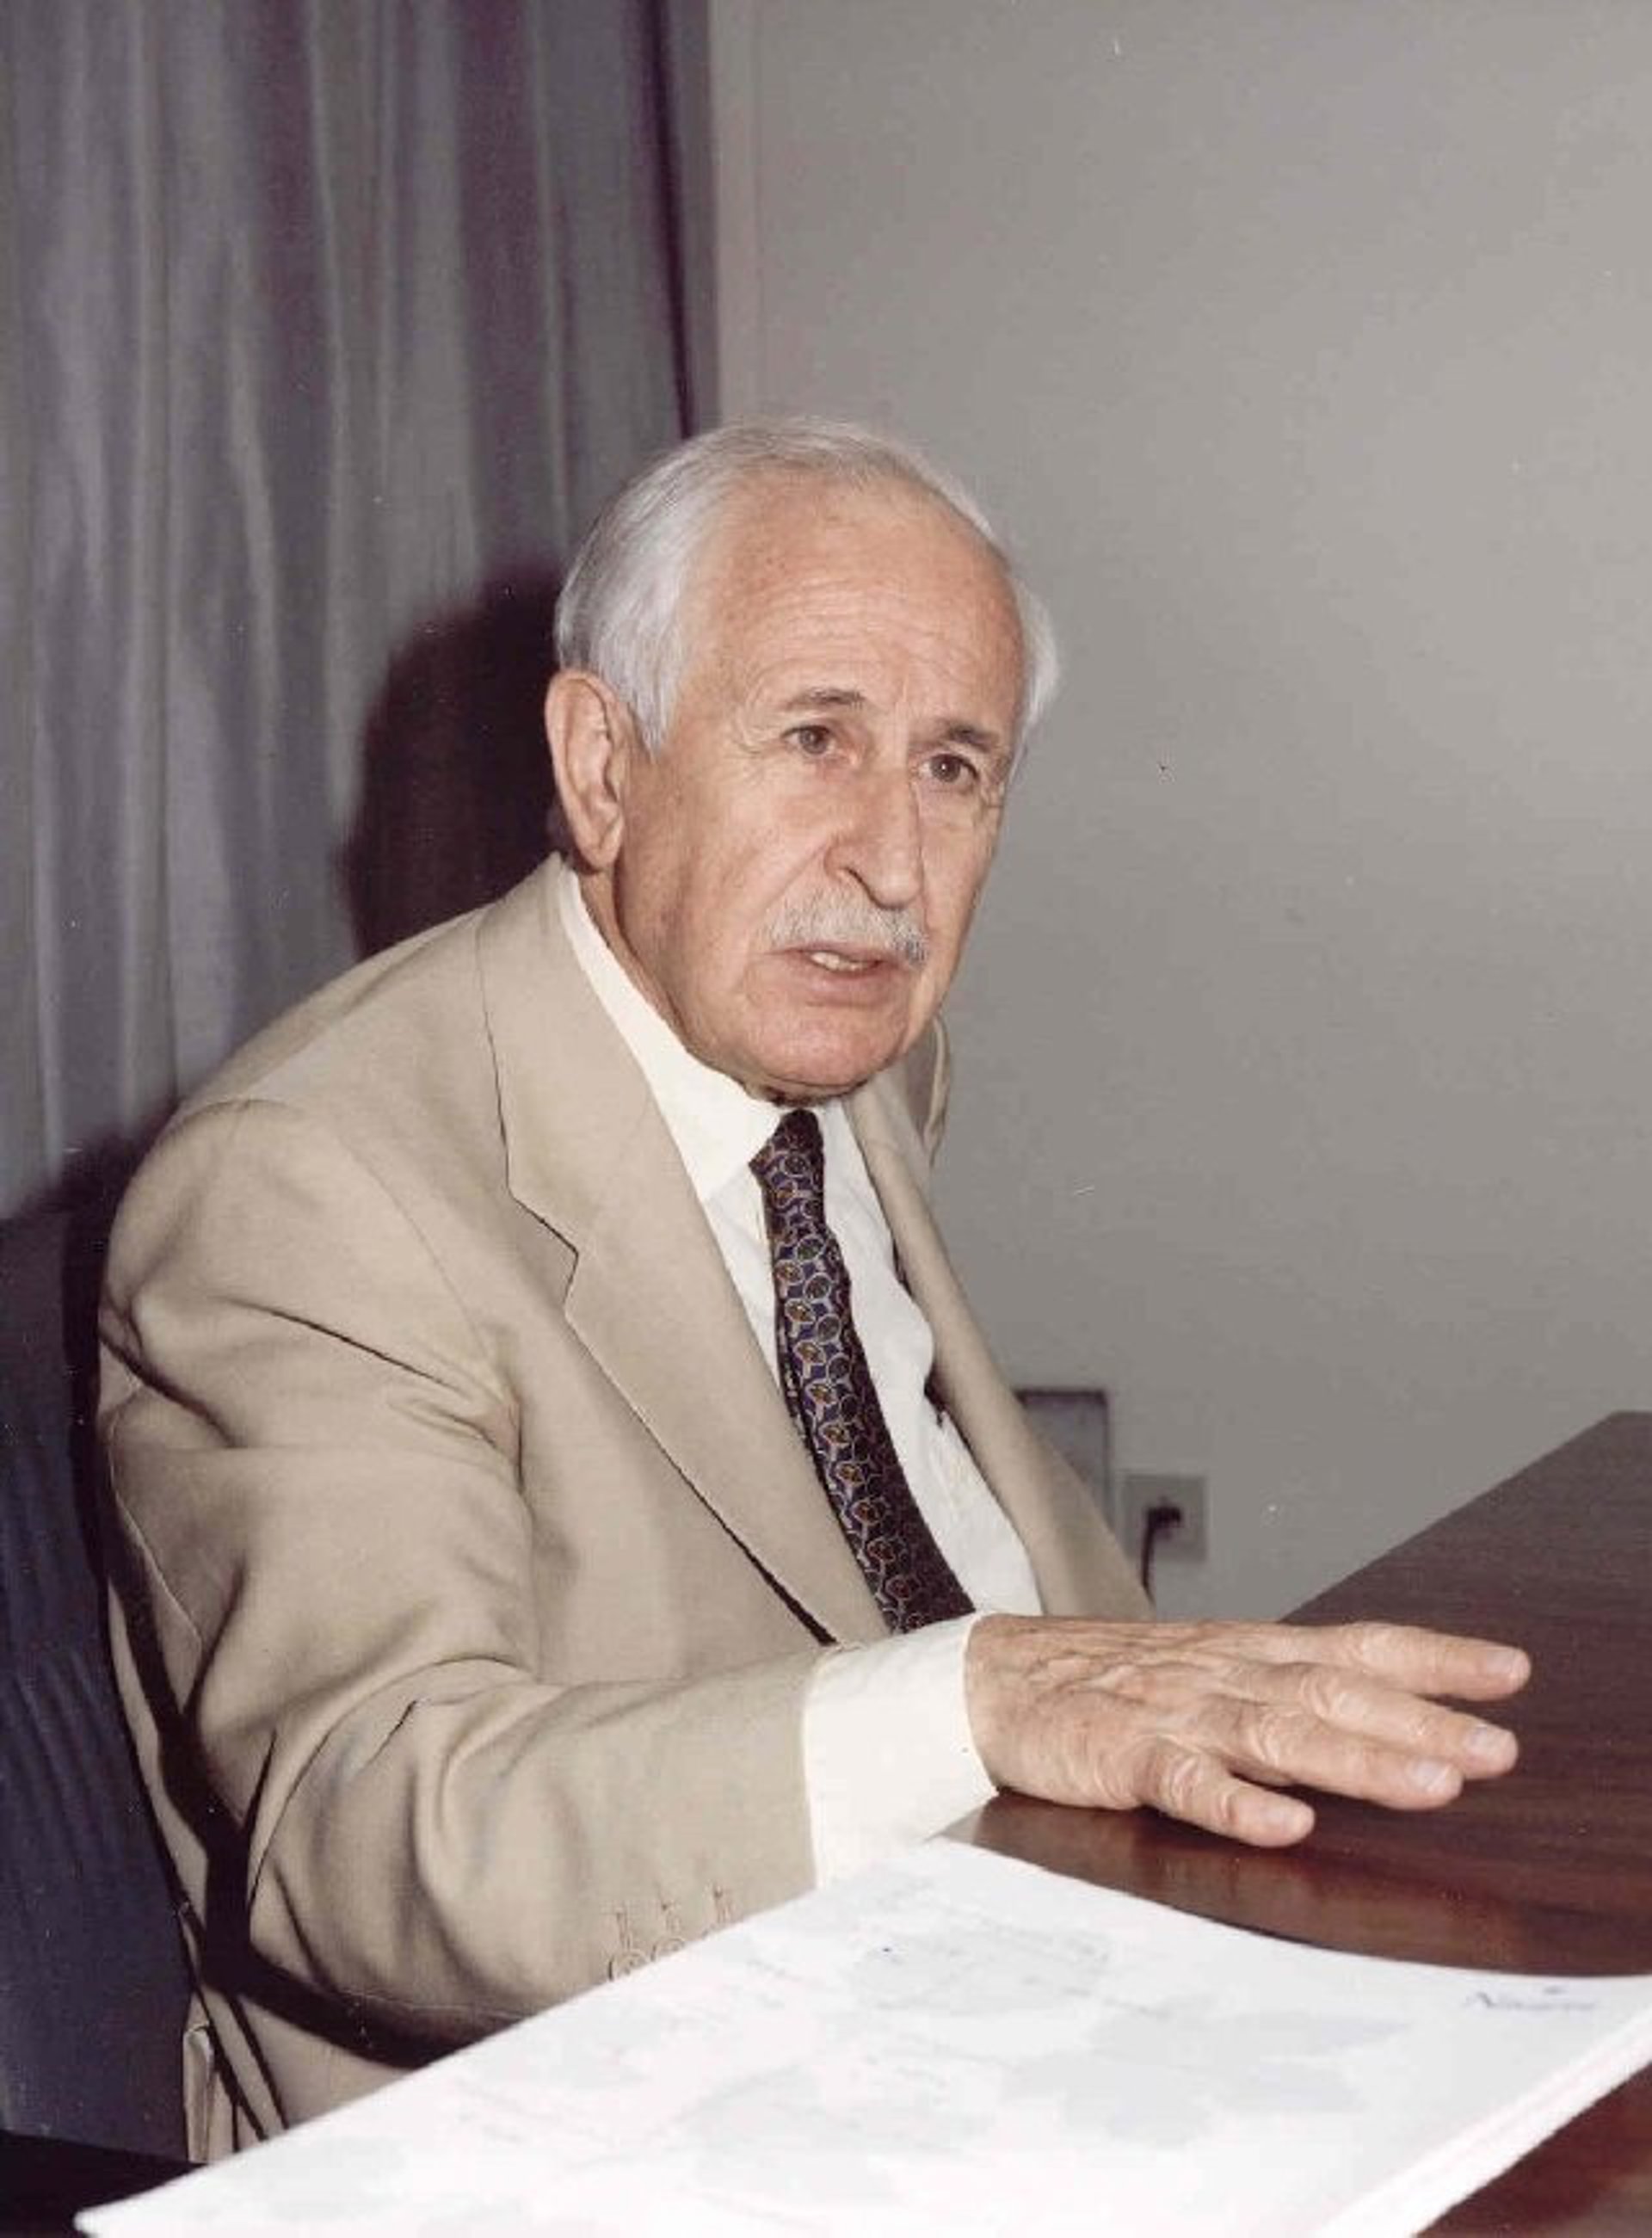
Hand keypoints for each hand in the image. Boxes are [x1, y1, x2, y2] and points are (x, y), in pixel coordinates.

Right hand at [964, 1615, 1529, 1845]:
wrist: (992, 1679)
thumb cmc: (1112, 1685)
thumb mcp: (1210, 1674)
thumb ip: (1287, 1693)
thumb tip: (1389, 1721)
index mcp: (1250, 1653)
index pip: (1355, 1647)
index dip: (1433, 1659)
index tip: (1510, 1674)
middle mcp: (1224, 1673)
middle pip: (1333, 1693)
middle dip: (1421, 1722)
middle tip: (1496, 1752)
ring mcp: (1174, 1712)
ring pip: (1277, 1734)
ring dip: (1358, 1761)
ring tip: (1428, 1786)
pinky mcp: (1122, 1754)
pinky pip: (1184, 1780)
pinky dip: (1236, 1803)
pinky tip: (1283, 1824)